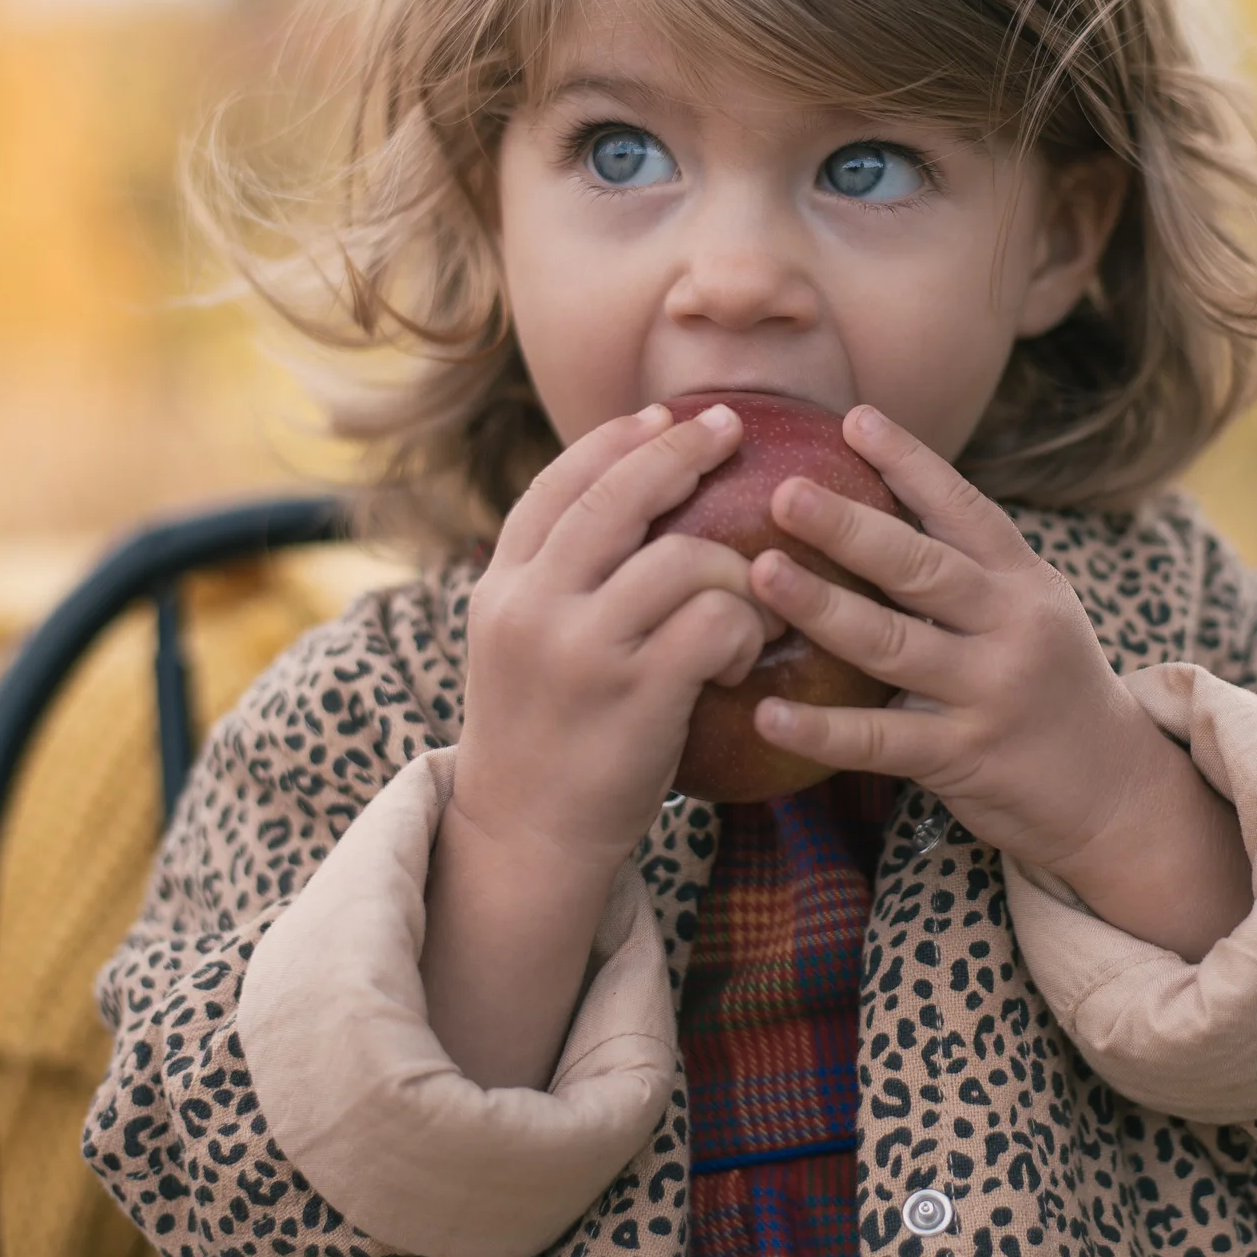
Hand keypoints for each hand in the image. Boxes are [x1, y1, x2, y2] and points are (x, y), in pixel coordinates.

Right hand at [453, 402, 777, 863]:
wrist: (521, 841)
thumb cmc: (542, 737)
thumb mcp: (519, 644)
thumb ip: (556, 579)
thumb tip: (625, 497)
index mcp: (501, 587)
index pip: (558, 484)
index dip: (615, 439)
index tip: (663, 415)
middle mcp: (532, 606)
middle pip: (620, 495)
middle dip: (683, 450)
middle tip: (732, 432)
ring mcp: (582, 649)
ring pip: (686, 557)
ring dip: (738, 571)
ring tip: (754, 604)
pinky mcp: (635, 695)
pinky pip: (716, 621)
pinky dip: (744, 628)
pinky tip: (741, 656)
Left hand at [743, 404, 1184, 885]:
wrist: (1116, 791)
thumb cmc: (1050, 686)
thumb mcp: (1030, 611)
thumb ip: (969, 568)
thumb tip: (874, 508)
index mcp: (1023, 581)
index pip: (964, 508)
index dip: (910, 462)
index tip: (854, 418)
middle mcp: (1012, 626)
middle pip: (920, 566)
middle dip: (849, 526)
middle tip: (784, 492)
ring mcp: (990, 691)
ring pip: (893, 644)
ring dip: (822, 607)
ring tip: (759, 575)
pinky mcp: (967, 756)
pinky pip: (880, 742)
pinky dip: (821, 729)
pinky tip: (767, 713)